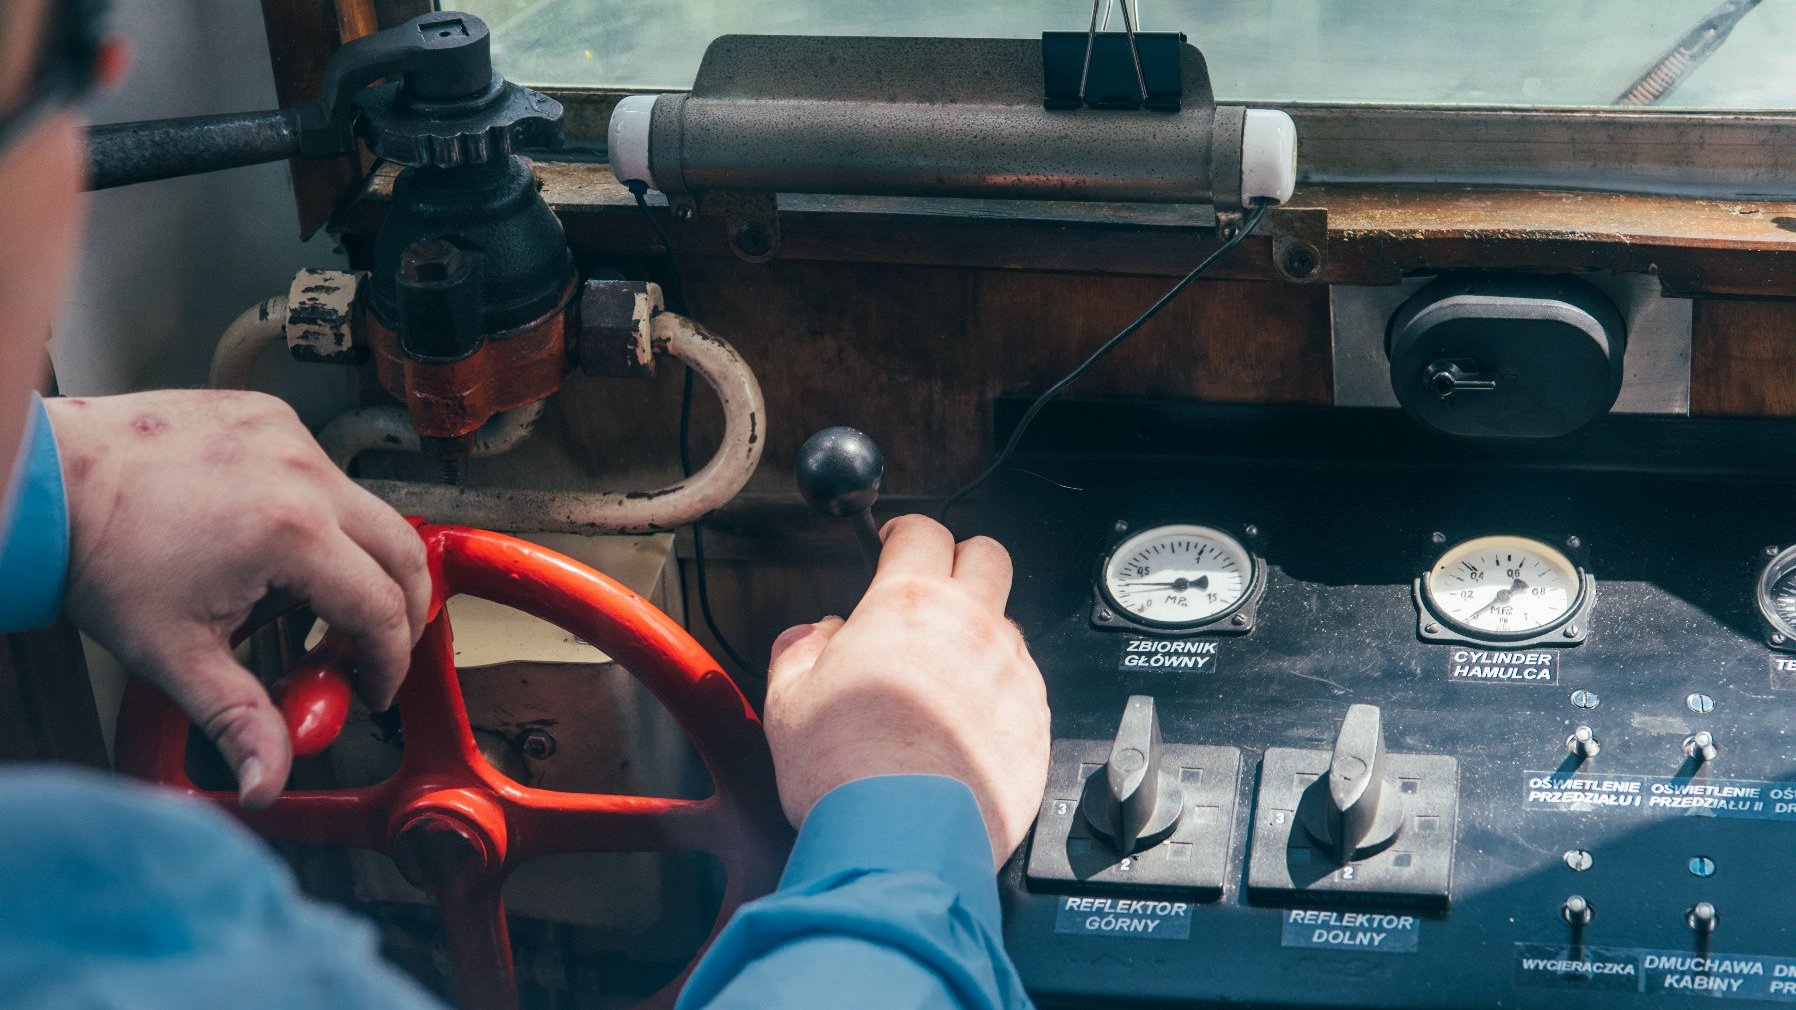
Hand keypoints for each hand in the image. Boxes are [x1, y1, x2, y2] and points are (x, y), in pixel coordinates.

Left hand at [44, 390, 429, 807]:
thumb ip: (237, 718)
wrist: (50, 482)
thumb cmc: (101, 557)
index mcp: (291, 533)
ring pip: (368, 510)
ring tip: (305, 599)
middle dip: (401, 610)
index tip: (370, 685)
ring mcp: (291, 436)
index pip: (384, 609)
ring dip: (358, 560)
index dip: (387, 661)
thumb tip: (268, 780)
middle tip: (370, 647)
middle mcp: (304, 474)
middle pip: (405, 552)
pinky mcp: (272, 415)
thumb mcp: (173, 653)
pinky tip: (270, 542)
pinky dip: (319, 514)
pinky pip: (325, 473)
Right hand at [765, 514, 1049, 867]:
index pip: (922, 530)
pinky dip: (1000, 689)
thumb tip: (811, 636)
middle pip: (987, 555)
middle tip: (935, 585)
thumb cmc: (847, 772)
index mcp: (908, 605)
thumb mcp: (789, 702)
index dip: (905, 532)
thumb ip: (800, 651)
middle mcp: (971, 626)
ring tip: (945, 673)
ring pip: (1008, 623)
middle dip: (961, 559)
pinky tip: (967, 723)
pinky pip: (1025, 684)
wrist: (903, 839)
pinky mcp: (1036, 720)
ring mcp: (1011, 672)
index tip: (895, 544)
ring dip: (981, 632)